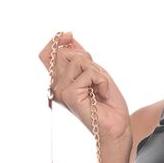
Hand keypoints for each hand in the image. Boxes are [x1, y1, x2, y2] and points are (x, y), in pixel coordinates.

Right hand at [40, 31, 131, 146]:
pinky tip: (101, 94)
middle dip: (88, 60)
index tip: (70, 36)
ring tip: (99, 88)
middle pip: (65, 52)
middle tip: (97, 80)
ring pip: (79, 60)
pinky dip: (102, 80)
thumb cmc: (107, 103)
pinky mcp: (69, 94)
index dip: (57, 41)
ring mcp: (61, 91)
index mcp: (60, 81)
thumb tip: (69, 39)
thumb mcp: (94, 73)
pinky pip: (89, 72)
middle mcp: (56, 86)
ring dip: (97, 72)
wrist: (116, 126)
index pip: (47, 54)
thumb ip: (80, 58)